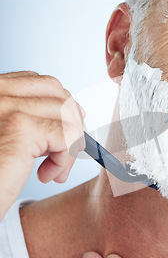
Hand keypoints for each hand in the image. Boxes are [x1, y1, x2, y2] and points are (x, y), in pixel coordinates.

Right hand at [0, 71, 84, 219]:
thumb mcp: (5, 137)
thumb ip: (22, 119)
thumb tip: (69, 111)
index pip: (36, 82)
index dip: (59, 104)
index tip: (66, 128)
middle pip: (55, 92)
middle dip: (70, 122)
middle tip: (65, 152)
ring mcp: (7, 107)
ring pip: (65, 114)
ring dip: (69, 145)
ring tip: (53, 170)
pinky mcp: (21, 129)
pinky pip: (66, 135)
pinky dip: (66, 158)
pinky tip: (48, 175)